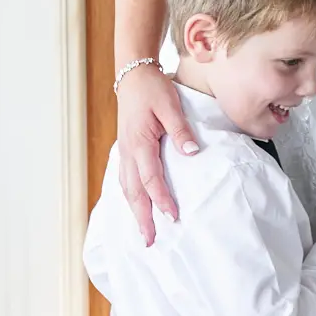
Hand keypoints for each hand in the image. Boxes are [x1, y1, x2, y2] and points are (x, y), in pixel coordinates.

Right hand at [116, 67, 199, 245]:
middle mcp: (128, 151)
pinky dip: (130, 195)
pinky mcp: (126, 149)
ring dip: (134, 210)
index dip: (162, 199)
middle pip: (134, 191)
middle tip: (149, 241)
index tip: (173, 216)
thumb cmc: (152, 89)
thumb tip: (190, 152)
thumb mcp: (170, 105)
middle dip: (142, 217)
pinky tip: (135, 204)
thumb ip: (180, 130)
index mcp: (139, 143)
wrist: (133, 74)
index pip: (151, 178)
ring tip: (142, 230)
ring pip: (127, 187)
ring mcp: (124, 151)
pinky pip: (125, 178)